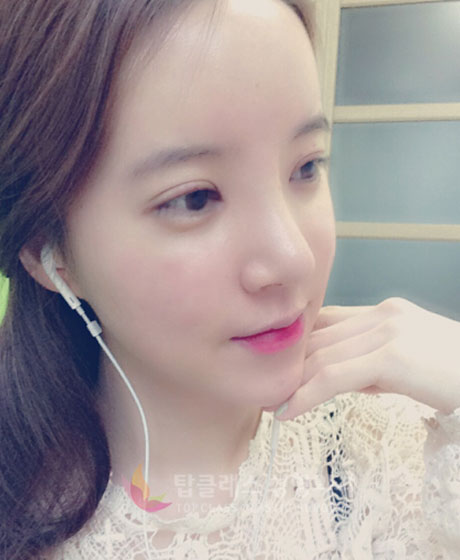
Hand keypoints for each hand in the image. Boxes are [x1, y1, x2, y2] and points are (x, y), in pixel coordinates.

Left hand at [272, 297, 459, 419]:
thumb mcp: (409, 362)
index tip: (279, 366)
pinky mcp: (392, 356)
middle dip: (290, 364)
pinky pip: (334, 376)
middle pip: (320, 337)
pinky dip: (307, 394)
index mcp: (386, 312)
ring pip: (322, 355)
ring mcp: (387, 331)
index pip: (328, 323)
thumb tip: (343, 379)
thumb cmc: (455, 375)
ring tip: (271, 402)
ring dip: (292, 381)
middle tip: (265, 388)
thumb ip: (374, 363)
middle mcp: (383, 314)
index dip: (300, 345)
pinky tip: (288, 410)